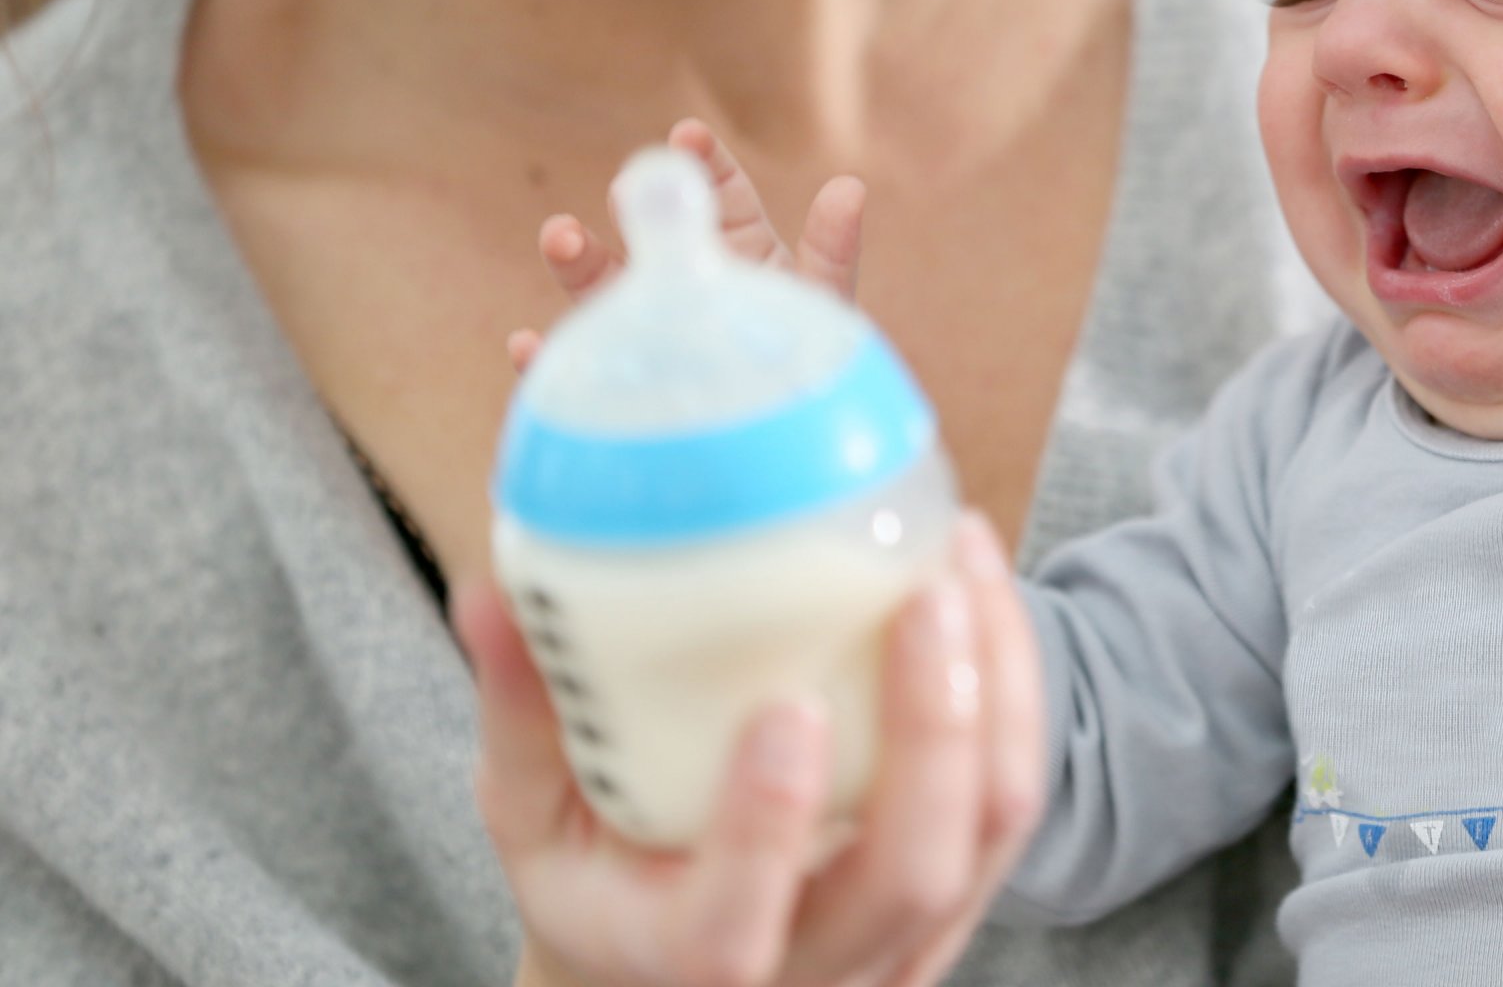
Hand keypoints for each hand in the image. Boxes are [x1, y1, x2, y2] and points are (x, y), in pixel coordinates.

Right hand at [461, 514, 1045, 986]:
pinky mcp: (960, 891)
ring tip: (961, 558)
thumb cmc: (600, 874)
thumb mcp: (532, 815)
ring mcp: (904, 940)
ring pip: (988, 829)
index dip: (766, 829)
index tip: (787, 708)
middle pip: (908, 876)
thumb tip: (487, 590)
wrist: (676, 956)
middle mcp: (816, 971)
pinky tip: (982, 586)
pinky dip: (1014, 687)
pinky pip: (1013, 796)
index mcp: (684, 964)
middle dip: (934, 730)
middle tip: (923, 597)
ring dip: (994, 688)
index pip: (733, 934)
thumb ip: (521, 714)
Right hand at [507, 118, 866, 371]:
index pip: (720, 194)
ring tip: (560, 236)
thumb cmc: (814, 376)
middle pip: (651, 237)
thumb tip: (851, 187)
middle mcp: (687, 286)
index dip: (704, 162)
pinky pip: (579, 374)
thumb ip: (832, 252)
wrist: (791, 456)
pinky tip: (526, 346)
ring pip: (603, 291)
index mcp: (740, 253)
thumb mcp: (824, 309)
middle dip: (634, 209)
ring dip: (577, 262)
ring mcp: (651, 335)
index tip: (688, 135)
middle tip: (626, 189)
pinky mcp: (623, 390)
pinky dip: (546, 360)